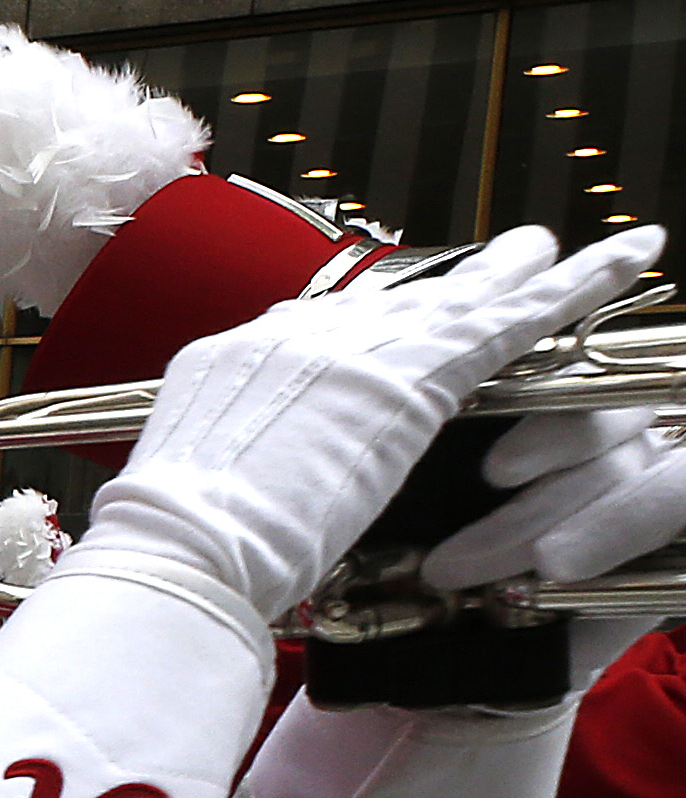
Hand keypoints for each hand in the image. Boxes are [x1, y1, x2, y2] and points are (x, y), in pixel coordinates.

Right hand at [90, 225, 664, 615]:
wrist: (183, 546)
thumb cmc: (174, 551)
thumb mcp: (187, 493)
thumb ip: (231, 468)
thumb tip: (251, 487)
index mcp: (232, 359)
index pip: (314, 327)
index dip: (368, 324)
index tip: (394, 322)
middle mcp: (291, 336)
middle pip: (390, 298)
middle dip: (448, 281)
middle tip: (502, 256)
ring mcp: (350, 349)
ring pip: (460, 296)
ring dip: (520, 270)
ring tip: (566, 246)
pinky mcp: (411, 379)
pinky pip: (514, 322)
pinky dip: (576, 288)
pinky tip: (623, 262)